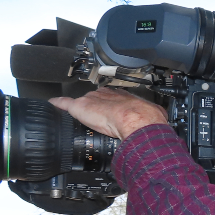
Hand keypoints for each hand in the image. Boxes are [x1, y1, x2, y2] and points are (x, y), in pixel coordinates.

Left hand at [49, 87, 167, 140]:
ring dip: (78, 107)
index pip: (111, 96)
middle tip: (92, 113)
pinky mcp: (80, 107)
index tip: (107, 108)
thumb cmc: (146, 118)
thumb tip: (162, 120)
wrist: (137, 120)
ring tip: (73, 112)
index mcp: (122, 96)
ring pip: (81, 102)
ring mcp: (92, 100)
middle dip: (92, 104)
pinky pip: (64, 104)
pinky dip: (58, 104)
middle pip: (95, 97)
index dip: (108, 103)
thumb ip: (153, 115)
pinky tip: (53, 104)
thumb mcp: (154, 113)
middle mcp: (106, 94)